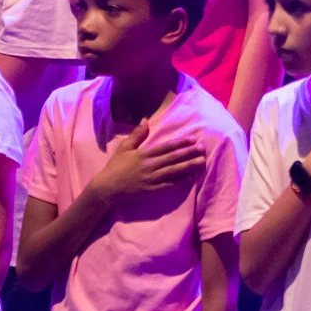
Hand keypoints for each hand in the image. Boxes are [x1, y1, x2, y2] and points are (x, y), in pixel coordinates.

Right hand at [87, 122, 204, 201]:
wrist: (107, 188)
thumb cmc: (115, 167)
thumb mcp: (124, 148)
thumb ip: (136, 135)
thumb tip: (145, 120)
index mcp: (144, 154)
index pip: (166, 147)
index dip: (180, 142)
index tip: (193, 138)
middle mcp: (150, 165)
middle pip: (173, 158)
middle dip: (189, 152)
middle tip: (203, 148)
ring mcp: (151, 178)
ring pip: (174, 171)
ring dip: (189, 166)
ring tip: (201, 162)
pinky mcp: (151, 190)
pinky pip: (168, 185)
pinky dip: (179, 182)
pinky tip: (190, 178)